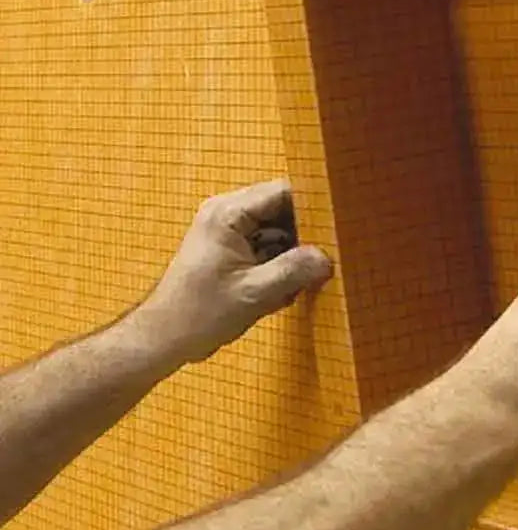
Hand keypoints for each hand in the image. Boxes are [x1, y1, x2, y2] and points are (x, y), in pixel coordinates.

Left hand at [139, 181, 332, 364]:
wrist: (165, 337)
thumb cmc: (200, 313)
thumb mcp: (255, 293)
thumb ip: (293, 271)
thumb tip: (327, 258)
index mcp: (228, 214)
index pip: (281, 192)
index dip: (312, 206)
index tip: (338, 224)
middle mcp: (227, 214)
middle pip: (281, 210)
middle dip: (305, 234)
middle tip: (326, 257)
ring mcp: (228, 232)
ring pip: (277, 230)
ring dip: (294, 253)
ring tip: (303, 279)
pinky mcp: (231, 250)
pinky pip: (267, 247)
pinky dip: (281, 265)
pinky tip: (285, 290)